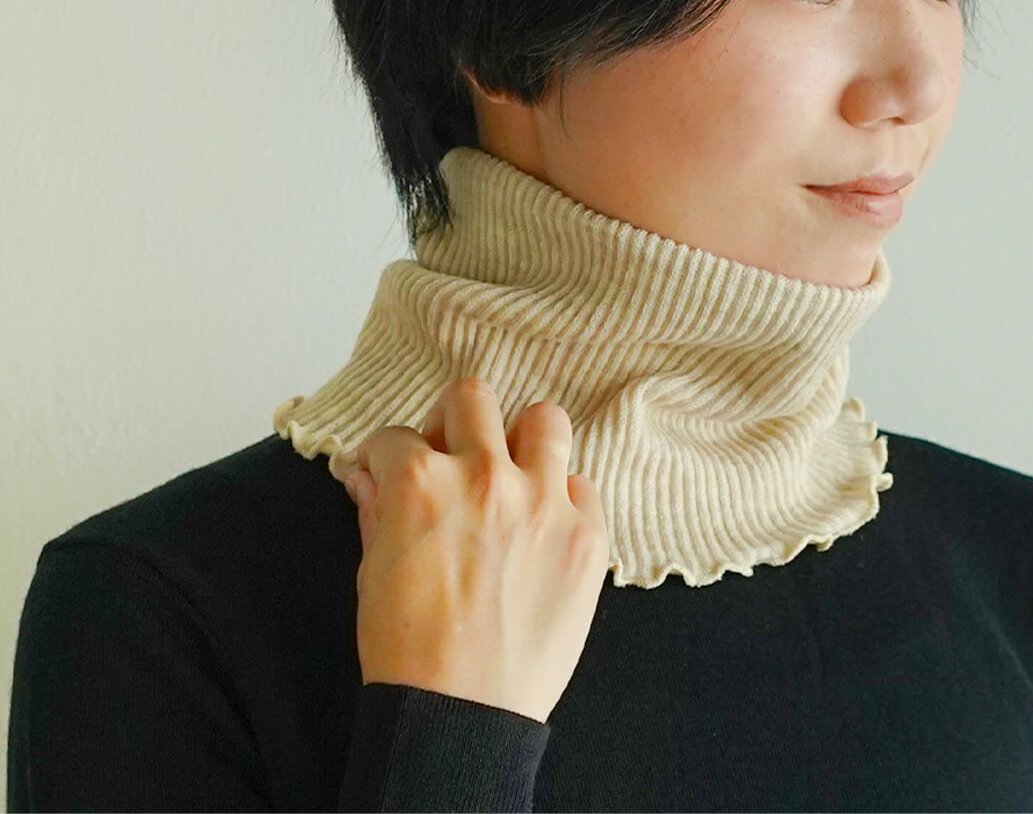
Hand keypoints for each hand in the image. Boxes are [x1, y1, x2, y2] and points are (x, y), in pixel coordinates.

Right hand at [342, 377, 609, 724]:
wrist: (461, 714)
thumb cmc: (407, 648)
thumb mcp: (373, 570)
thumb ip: (376, 509)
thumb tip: (367, 473)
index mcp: (420, 482)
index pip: (396, 434)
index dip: (387, 456)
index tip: (391, 472)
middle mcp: (484, 476)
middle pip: (472, 397)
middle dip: (453, 422)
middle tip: (453, 457)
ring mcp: (542, 502)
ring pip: (545, 420)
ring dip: (523, 440)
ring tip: (515, 472)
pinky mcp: (587, 534)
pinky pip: (582, 484)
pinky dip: (563, 498)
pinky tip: (545, 527)